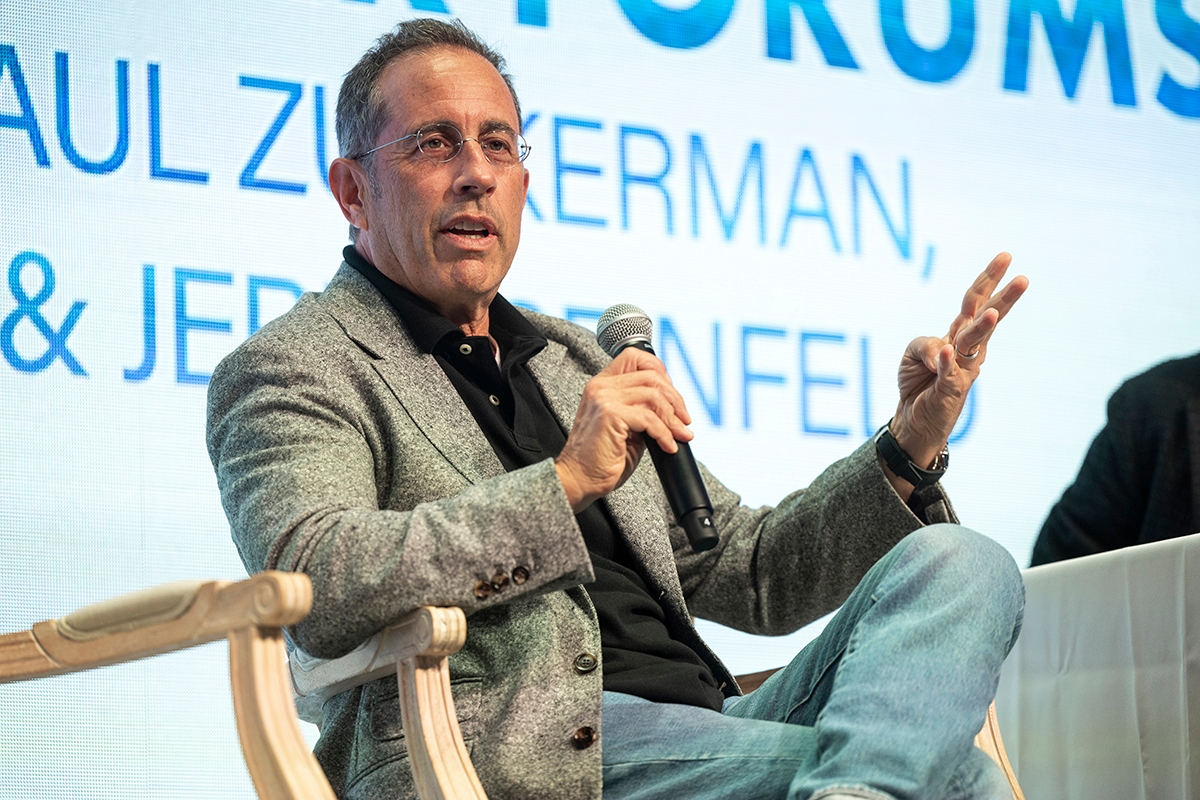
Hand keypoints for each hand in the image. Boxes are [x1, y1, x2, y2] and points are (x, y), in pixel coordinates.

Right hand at [556, 348, 692, 512]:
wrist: (579, 479)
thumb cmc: (601, 459)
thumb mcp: (627, 427)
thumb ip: (643, 410)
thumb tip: (672, 408)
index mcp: (602, 384)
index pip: (635, 358)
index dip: (660, 372)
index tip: (673, 397)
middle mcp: (601, 386)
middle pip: (651, 375)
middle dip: (675, 399)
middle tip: (684, 421)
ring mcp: (604, 398)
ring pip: (654, 395)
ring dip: (673, 418)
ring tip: (679, 435)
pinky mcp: (610, 414)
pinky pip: (649, 418)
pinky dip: (664, 433)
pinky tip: (667, 446)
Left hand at [888, 252, 1028, 492]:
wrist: (914, 420)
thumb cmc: (919, 382)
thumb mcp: (912, 353)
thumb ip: (923, 343)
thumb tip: (941, 351)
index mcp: (959, 333)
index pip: (976, 301)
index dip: (989, 279)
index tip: (1007, 256)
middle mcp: (967, 349)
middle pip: (986, 317)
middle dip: (1005, 298)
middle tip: (1024, 278)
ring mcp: (962, 369)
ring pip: (973, 343)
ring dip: (982, 327)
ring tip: (992, 312)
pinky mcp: (950, 390)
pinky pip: (947, 372)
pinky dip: (944, 362)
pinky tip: (945, 352)